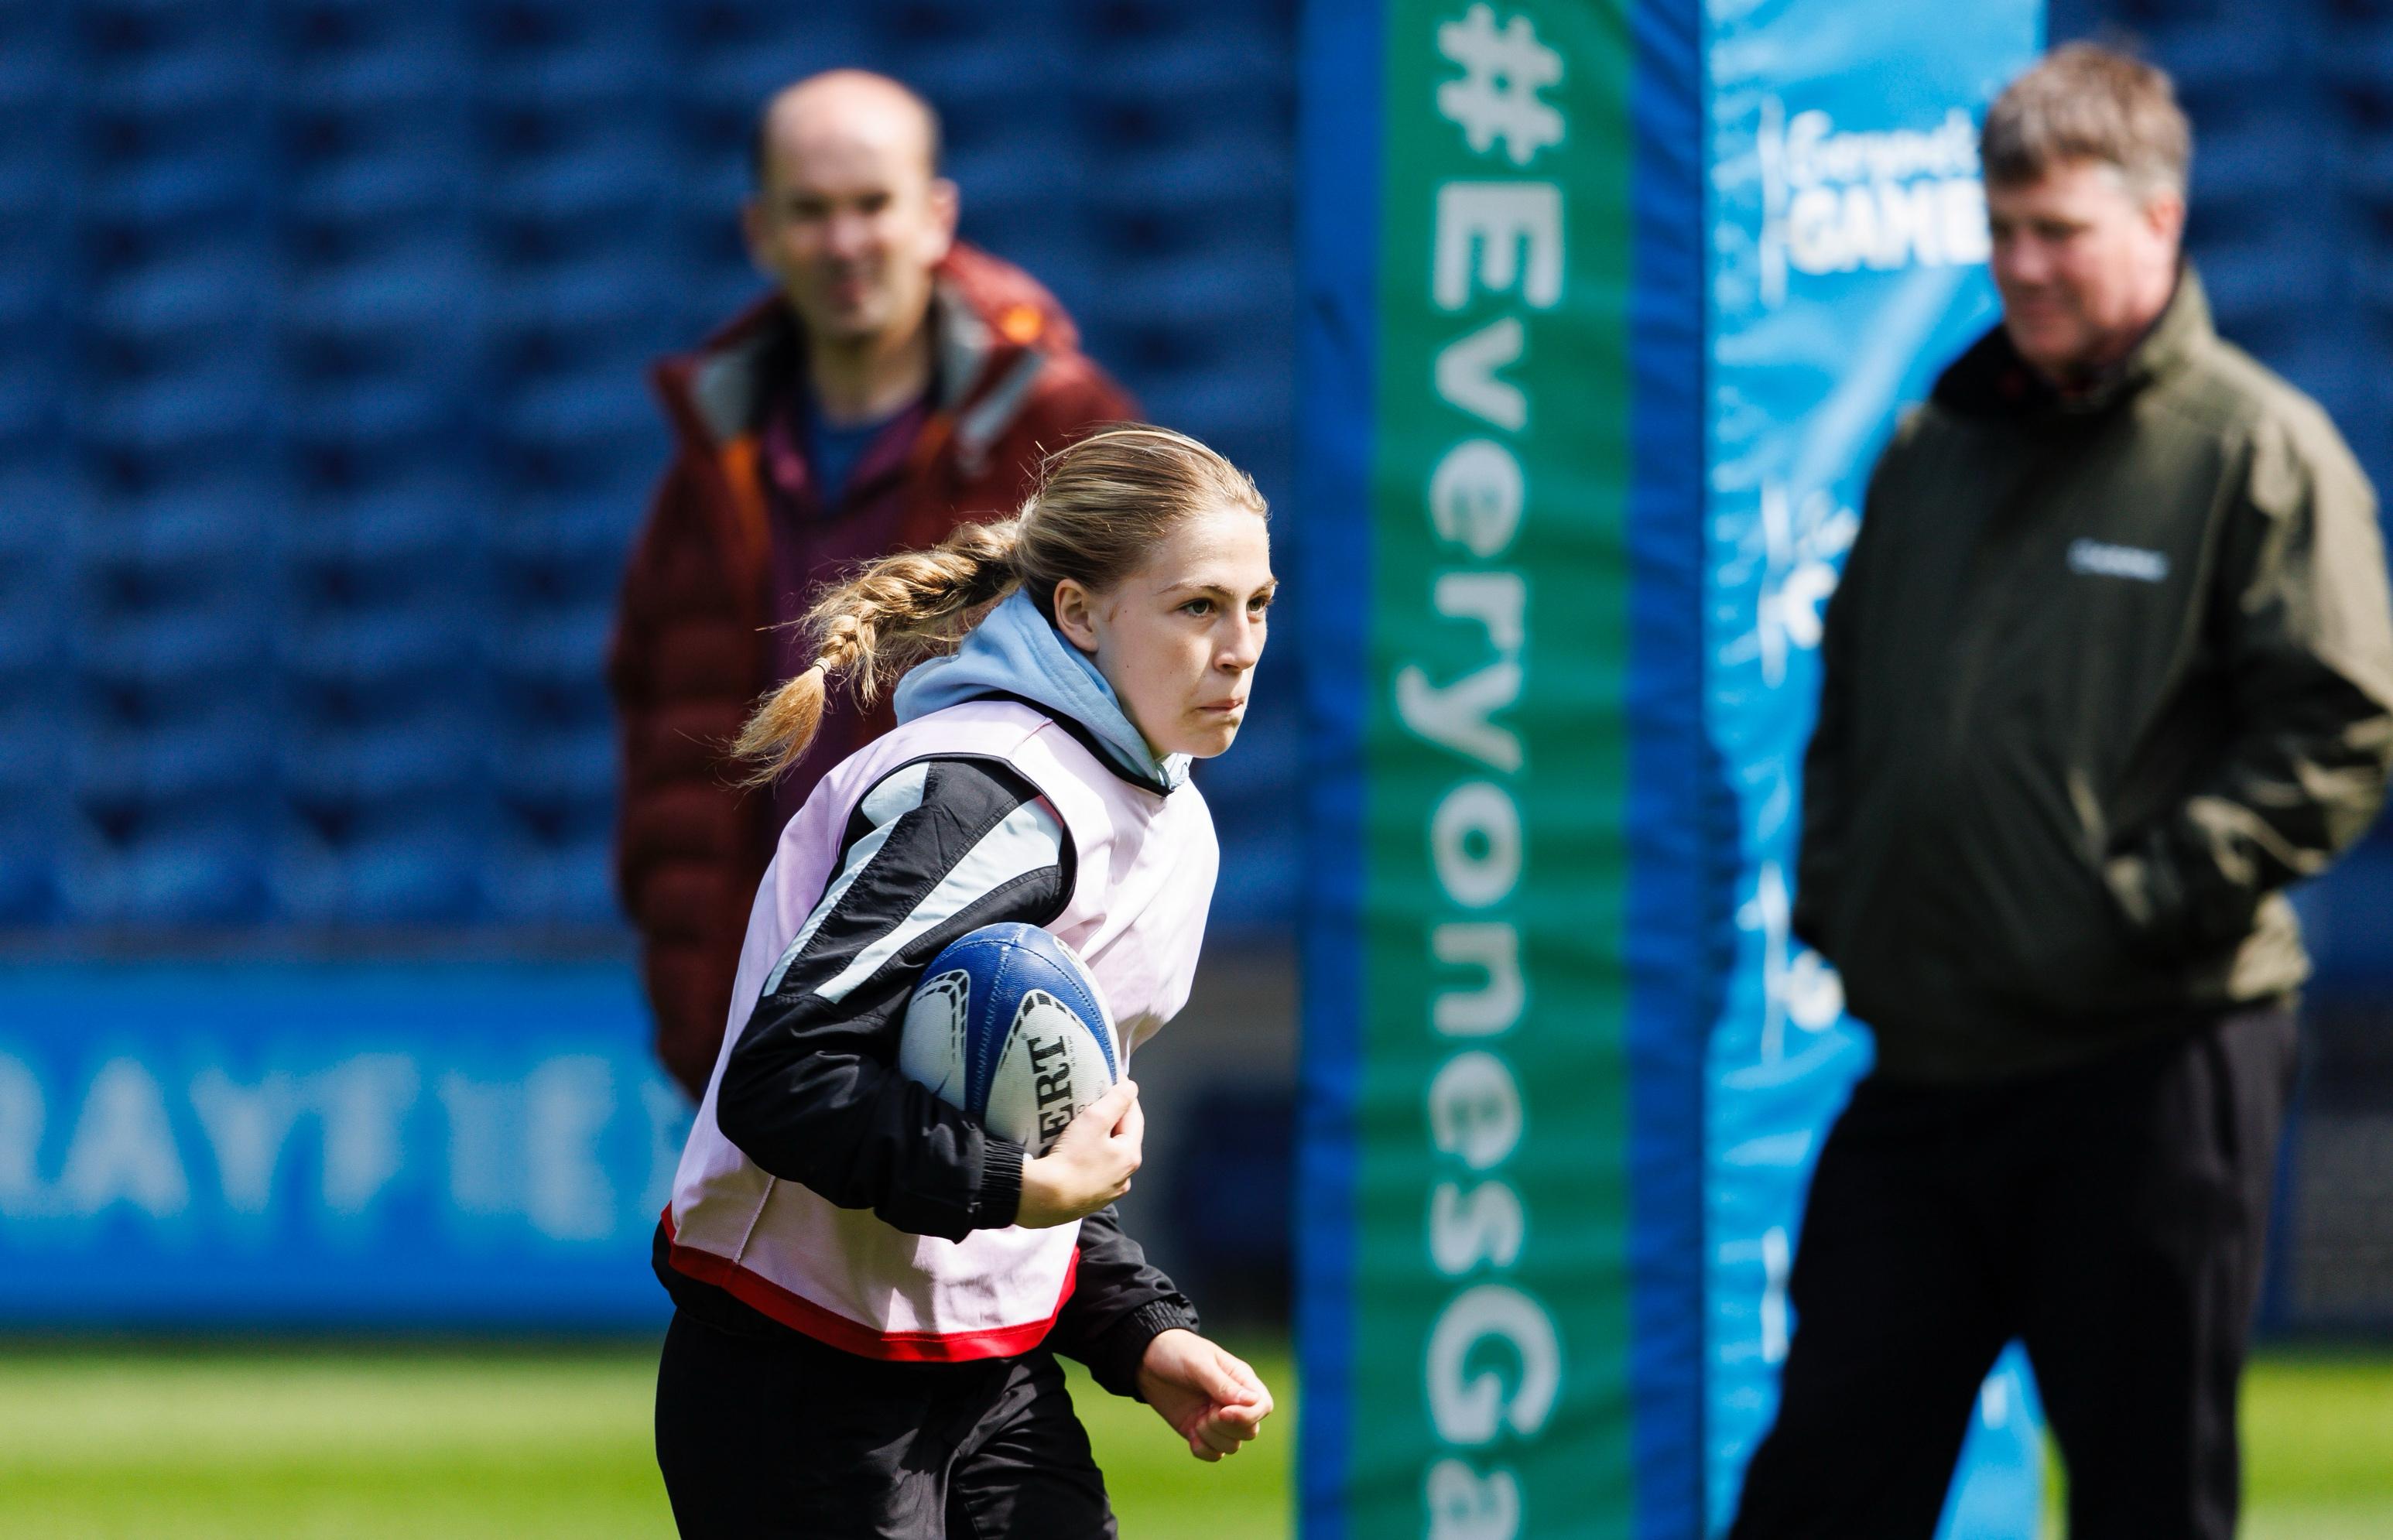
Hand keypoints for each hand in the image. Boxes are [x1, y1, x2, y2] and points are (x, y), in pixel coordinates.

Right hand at [1015, 1080, 1142, 1228]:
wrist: (1044, 1199)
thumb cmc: (1072, 1158)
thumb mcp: (1094, 1120)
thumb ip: (1116, 1101)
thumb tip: (1131, 1088)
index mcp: (1131, 1156)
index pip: (1135, 1117)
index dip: (1126, 1096)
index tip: (1115, 1081)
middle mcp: (1125, 1177)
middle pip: (1123, 1139)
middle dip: (1113, 1120)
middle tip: (1096, 1103)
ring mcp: (1107, 1192)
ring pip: (1108, 1158)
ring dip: (1101, 1142)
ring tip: (1084, 1129)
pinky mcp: (1089, 1202)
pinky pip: (1093, 1174)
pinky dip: (1089, 1161)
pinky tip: (1076, 1157)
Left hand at [1134, 1329, 1272, 1461]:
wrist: (1146, 1360)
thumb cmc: (1177, 1352)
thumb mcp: (1198, 1363)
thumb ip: (1223, 1384)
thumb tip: (1251, 1402)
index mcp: (1241, 1380)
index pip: (1263, 1406)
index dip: (1248, 1416)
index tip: (1222, 1412)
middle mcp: (1233, 1402)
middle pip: (1250, 1431)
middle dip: (1226, 1427)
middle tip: (1206, 1410)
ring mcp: (1216, 1419)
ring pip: (1233, 1446)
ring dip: (1213, 1437)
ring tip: (1196, 1418)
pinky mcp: (1199, 1431)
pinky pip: (1213, 1454)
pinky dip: (1203, 1450)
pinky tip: (1191, 1434)